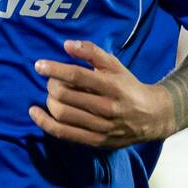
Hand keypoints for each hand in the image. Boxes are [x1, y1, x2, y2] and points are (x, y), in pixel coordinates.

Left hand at [29, 39, 170, 148]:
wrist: (151, 117)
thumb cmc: (128, 86)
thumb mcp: (114, 65)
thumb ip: (91, 51)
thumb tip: (66, 45)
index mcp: (112, 86)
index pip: (77, 76)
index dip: (55, 69)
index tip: (39, 65)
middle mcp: (107, 108)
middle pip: (66, 96)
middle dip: (51, 85)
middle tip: (50, 80)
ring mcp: (102, 128)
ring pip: (63, 115)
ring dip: (49, 102)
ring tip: (50, 94)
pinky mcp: (96, 142)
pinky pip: (64, 134)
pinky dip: (45, 123)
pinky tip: (35, 113)